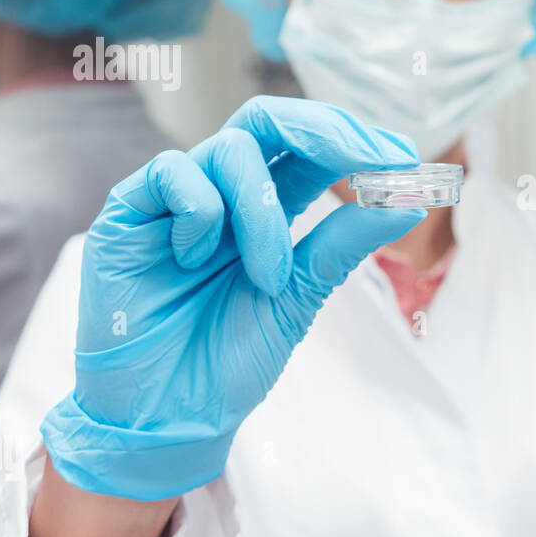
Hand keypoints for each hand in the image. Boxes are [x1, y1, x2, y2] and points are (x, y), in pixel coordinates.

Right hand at [40, 96, 423, 499]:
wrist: (166, 416)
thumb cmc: (226, 360)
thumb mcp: (298, 297)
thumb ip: (342, 245)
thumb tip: (407, 201)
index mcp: (262, 209)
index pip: (308, 148)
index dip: (354, 141)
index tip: (404, 157)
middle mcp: (220, 193)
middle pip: (268, 120)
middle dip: (325, 131)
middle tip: (370, 158)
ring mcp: (172, 199)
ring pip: (230, 149)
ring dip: (263, 213)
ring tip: (268, 277)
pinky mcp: (128, 213)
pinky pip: (173, 173)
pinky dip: (200, 212)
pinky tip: (192, 260)